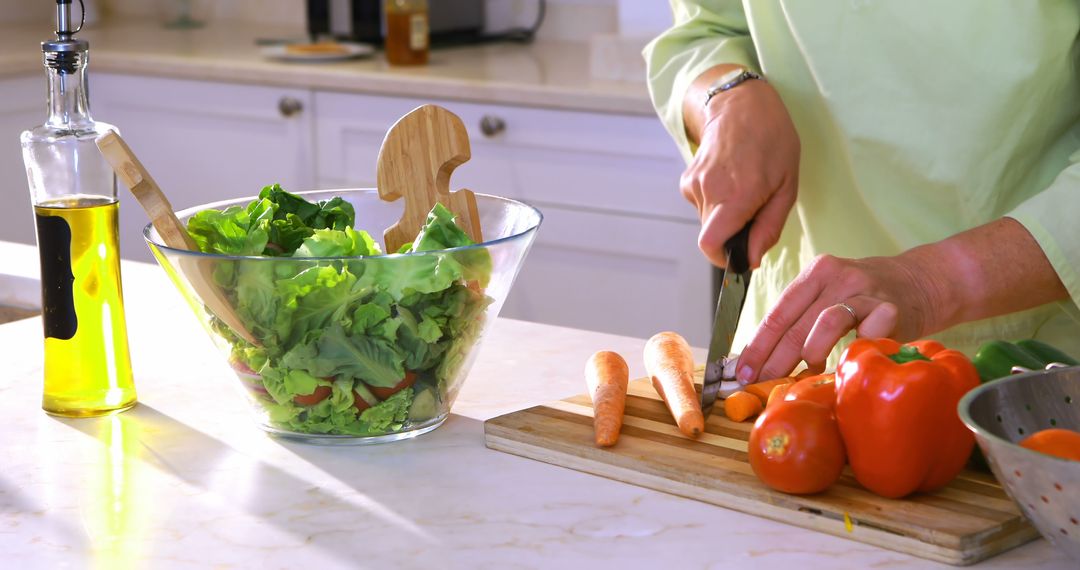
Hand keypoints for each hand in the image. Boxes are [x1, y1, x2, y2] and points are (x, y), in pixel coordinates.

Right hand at [681, 71, 799, 267]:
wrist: (741, 105)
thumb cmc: (772, 142)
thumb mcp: (787, 186)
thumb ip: (768, 228)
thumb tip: (752, 260)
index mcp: (737, 195)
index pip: (711, 244)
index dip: (723, 258)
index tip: (738, 256)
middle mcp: (710, 191)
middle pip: (712, 236)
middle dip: (732, 233)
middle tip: (754, 209)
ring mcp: (694, 184)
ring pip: (707, 221)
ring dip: (725, 215)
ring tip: (744, 188)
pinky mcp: (687, 180)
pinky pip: (701, 206)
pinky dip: (716, 202)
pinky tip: (730, 179)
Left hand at [734, 252, 946, 382]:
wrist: (921, 282)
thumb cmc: (864, 298)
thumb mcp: (828, 297)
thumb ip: (801, 321)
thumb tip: (762, 362)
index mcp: (815, 273)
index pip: (777, 314)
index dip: (757, 346)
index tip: (742, 372)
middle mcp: (837, 276)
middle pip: (795, 323)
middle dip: (774, 359)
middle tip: (763, 384)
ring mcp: (865, 291)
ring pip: (826, 321)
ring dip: (811, 351)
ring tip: (808, 370)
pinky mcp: (892, 308)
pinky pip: (867, 331)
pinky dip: (853, 349)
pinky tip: (847, 362)